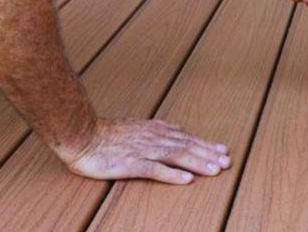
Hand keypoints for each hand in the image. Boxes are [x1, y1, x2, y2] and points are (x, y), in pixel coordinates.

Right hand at [63, 117, 229, 183]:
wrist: (80, 134)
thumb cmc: (105, 134)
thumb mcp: (136, 127)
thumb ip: (157, 130)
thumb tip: (177, 130)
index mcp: (155, 131)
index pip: (186, 138)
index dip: (205, 145)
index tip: (223, 151)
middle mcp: (153, 139)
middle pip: (186, 147)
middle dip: (208, 155)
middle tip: (227, 162)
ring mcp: (143, 150)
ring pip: (176, 156)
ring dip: (198, 163)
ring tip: (214, 171)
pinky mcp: (131, 163)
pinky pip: (154, 169)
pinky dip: (172, 174)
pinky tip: (186, 180)